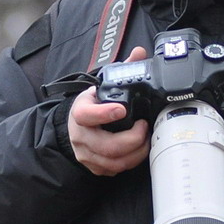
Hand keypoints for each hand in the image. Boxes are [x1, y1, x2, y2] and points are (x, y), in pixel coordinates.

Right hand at [69, 46, 149, 175]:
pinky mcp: (94, 166)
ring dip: (136, 153)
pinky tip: (138, 151)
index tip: (122, 110)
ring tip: (147, 140)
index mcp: (80, 112)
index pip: (87, 115)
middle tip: (145, 128)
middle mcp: (81, 135)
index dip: (104, 114)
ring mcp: (86, 153)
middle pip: (107, 146)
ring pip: (113, 162)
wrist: (76, 125)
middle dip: (133, 140)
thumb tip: (139, 53)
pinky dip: (130, 162)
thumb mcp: (102, 85)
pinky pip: (114, 170)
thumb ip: (122, 69)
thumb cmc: (93, 105)